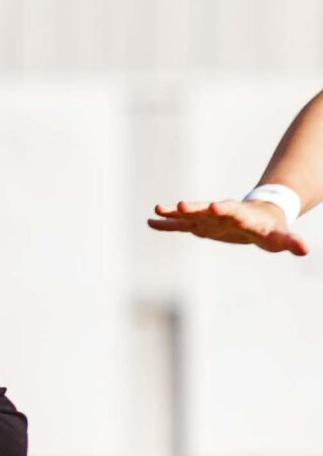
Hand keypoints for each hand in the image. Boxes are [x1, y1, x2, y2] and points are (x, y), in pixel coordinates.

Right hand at [148, 197, 308, 256]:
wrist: (260, 218)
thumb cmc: (270, 229)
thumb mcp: (280, 237)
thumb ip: (290, 241)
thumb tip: (305, 250)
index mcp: (241, 214)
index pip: (232, 210)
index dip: (224, 208)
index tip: (214, 206)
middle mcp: (221, 213)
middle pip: (206, 208)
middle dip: (195, 207)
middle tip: (180, 205)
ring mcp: (208, 218)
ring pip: (189, 215)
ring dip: (174, 213)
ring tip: (156, 210)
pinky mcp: (200, 225)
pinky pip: (180, 225)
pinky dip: (166, 224)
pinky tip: (150, 222)